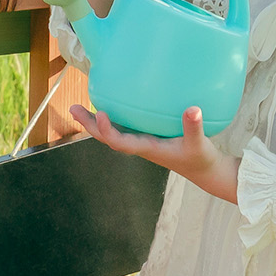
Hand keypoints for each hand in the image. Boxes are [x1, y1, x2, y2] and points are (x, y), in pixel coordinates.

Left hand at [75, 104, 239, 203]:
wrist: (202, 170)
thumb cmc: (200, 158)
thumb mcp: (199, 144)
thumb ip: (194, 127)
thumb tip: (193, 109)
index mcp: (146, 148)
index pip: (120, 142)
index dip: (107, 130)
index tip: (100, 113)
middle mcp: (138, 146)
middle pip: (107, 137)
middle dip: (90, 124)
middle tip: (73, 108)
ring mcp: (140, 142)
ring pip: (112, 132)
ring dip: (94, 122)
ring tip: (78, 107)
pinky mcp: (145, 137)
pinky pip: (123, 127)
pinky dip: (111, 117)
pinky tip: (107, 104)